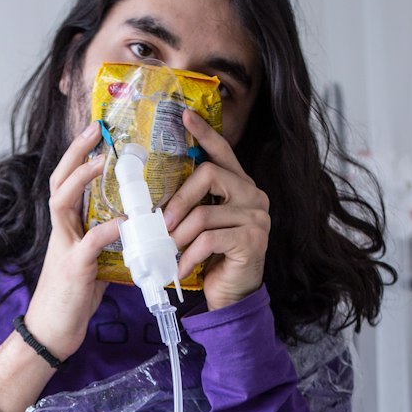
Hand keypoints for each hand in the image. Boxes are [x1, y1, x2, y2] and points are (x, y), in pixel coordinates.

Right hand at [23, 122, 120, 360]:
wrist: (51, 334)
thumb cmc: (72, 301)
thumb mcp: (91, 264)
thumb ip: (106, 244)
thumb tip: (133, 230)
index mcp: (66, 229)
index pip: (66, 183)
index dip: (78, 156)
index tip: (96, 133)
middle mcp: (61, 232)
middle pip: (59, 181)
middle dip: (75, 152)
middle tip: (95, 128)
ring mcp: (64, 248)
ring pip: (62, 202)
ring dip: (81, 179)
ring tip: (102, 161)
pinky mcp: (75, 269)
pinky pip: (90, 242)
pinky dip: (108, 229)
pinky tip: (124, 221)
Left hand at [162, 109, 269, 311]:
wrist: (231, 295)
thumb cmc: (211, 258)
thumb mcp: (198, 225)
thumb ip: (190, 204)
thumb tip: (154, 197)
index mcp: (240, 185)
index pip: (223, 151)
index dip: (204, 133)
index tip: (184, 116)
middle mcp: (254, 195)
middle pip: (210, 175)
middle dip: (179, 199)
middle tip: (160, 223)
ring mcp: (257, 217)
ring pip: (205, 213)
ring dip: (179, 235)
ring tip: (168, 250)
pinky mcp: (253, 240)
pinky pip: (210, 239)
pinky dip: (189, 255)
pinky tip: (181, 267)